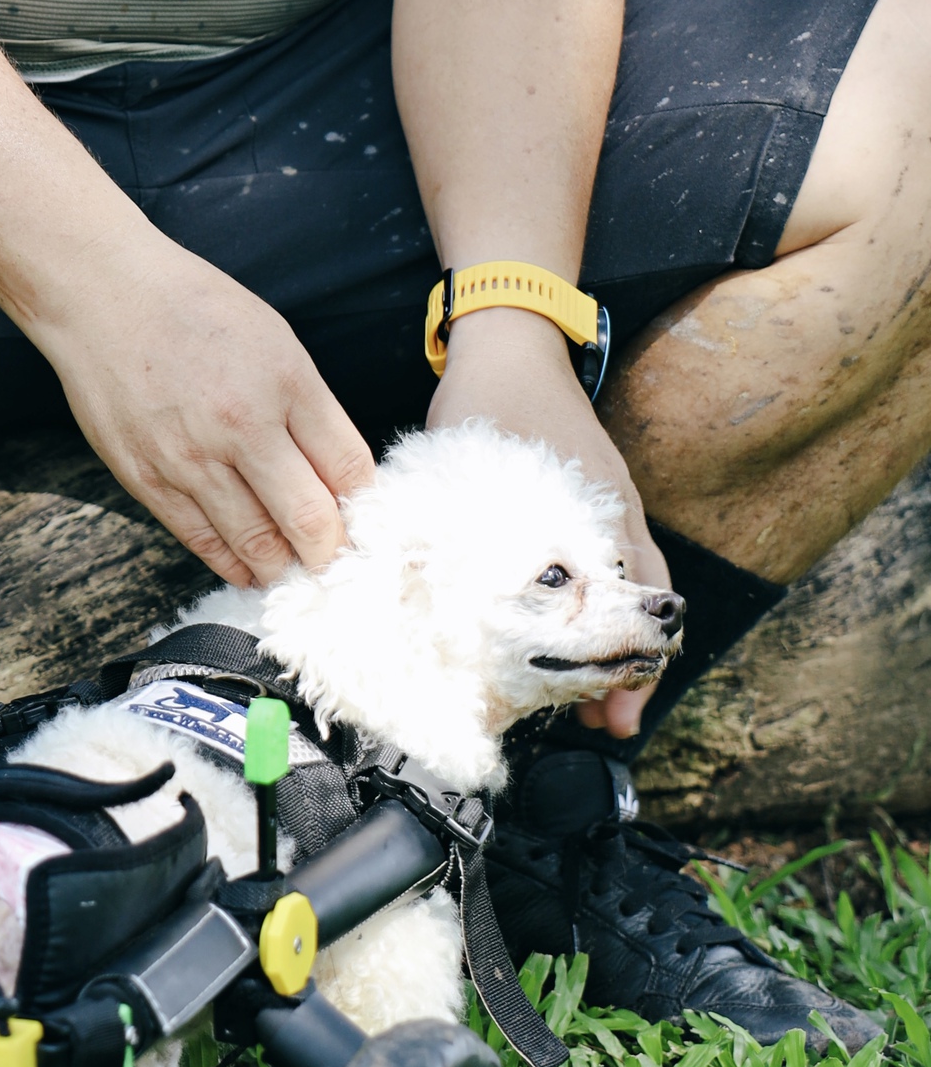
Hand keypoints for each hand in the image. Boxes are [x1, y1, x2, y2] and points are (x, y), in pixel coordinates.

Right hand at [41, 238, 377, 585]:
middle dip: (330, 550)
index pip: (349, 468)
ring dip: (283, 565)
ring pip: (257, 542)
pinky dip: (233, 563)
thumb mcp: (273, 339)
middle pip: (310, 519)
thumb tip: (334, 475)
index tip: (362, 522)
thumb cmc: (193, 308)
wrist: (103, 294)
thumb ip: (308, 406)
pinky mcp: (147, 477)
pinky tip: (249, 568)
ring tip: (294, 570)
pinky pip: (202, 540)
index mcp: (286, 381)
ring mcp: (192, 456)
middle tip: (335, 560)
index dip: (364, 506)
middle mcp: (243, 424)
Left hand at [429, 307, 670, 737]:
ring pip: (631, 593)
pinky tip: (574, 638)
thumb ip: (458, 530)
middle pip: (642, 608)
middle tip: (607, 724)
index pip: (630, 602)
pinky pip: (615, 567)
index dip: (624, 660)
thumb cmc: (487, 401)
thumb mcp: (470, 468)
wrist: (511, 342)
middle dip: (629, 669)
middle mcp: (616, 516)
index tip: (611, 707)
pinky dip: (603, 608)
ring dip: (616, 646)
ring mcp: (612, 509)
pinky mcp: (598, 504)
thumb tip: (424, 598)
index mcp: (595, 511)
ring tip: (595, 704)